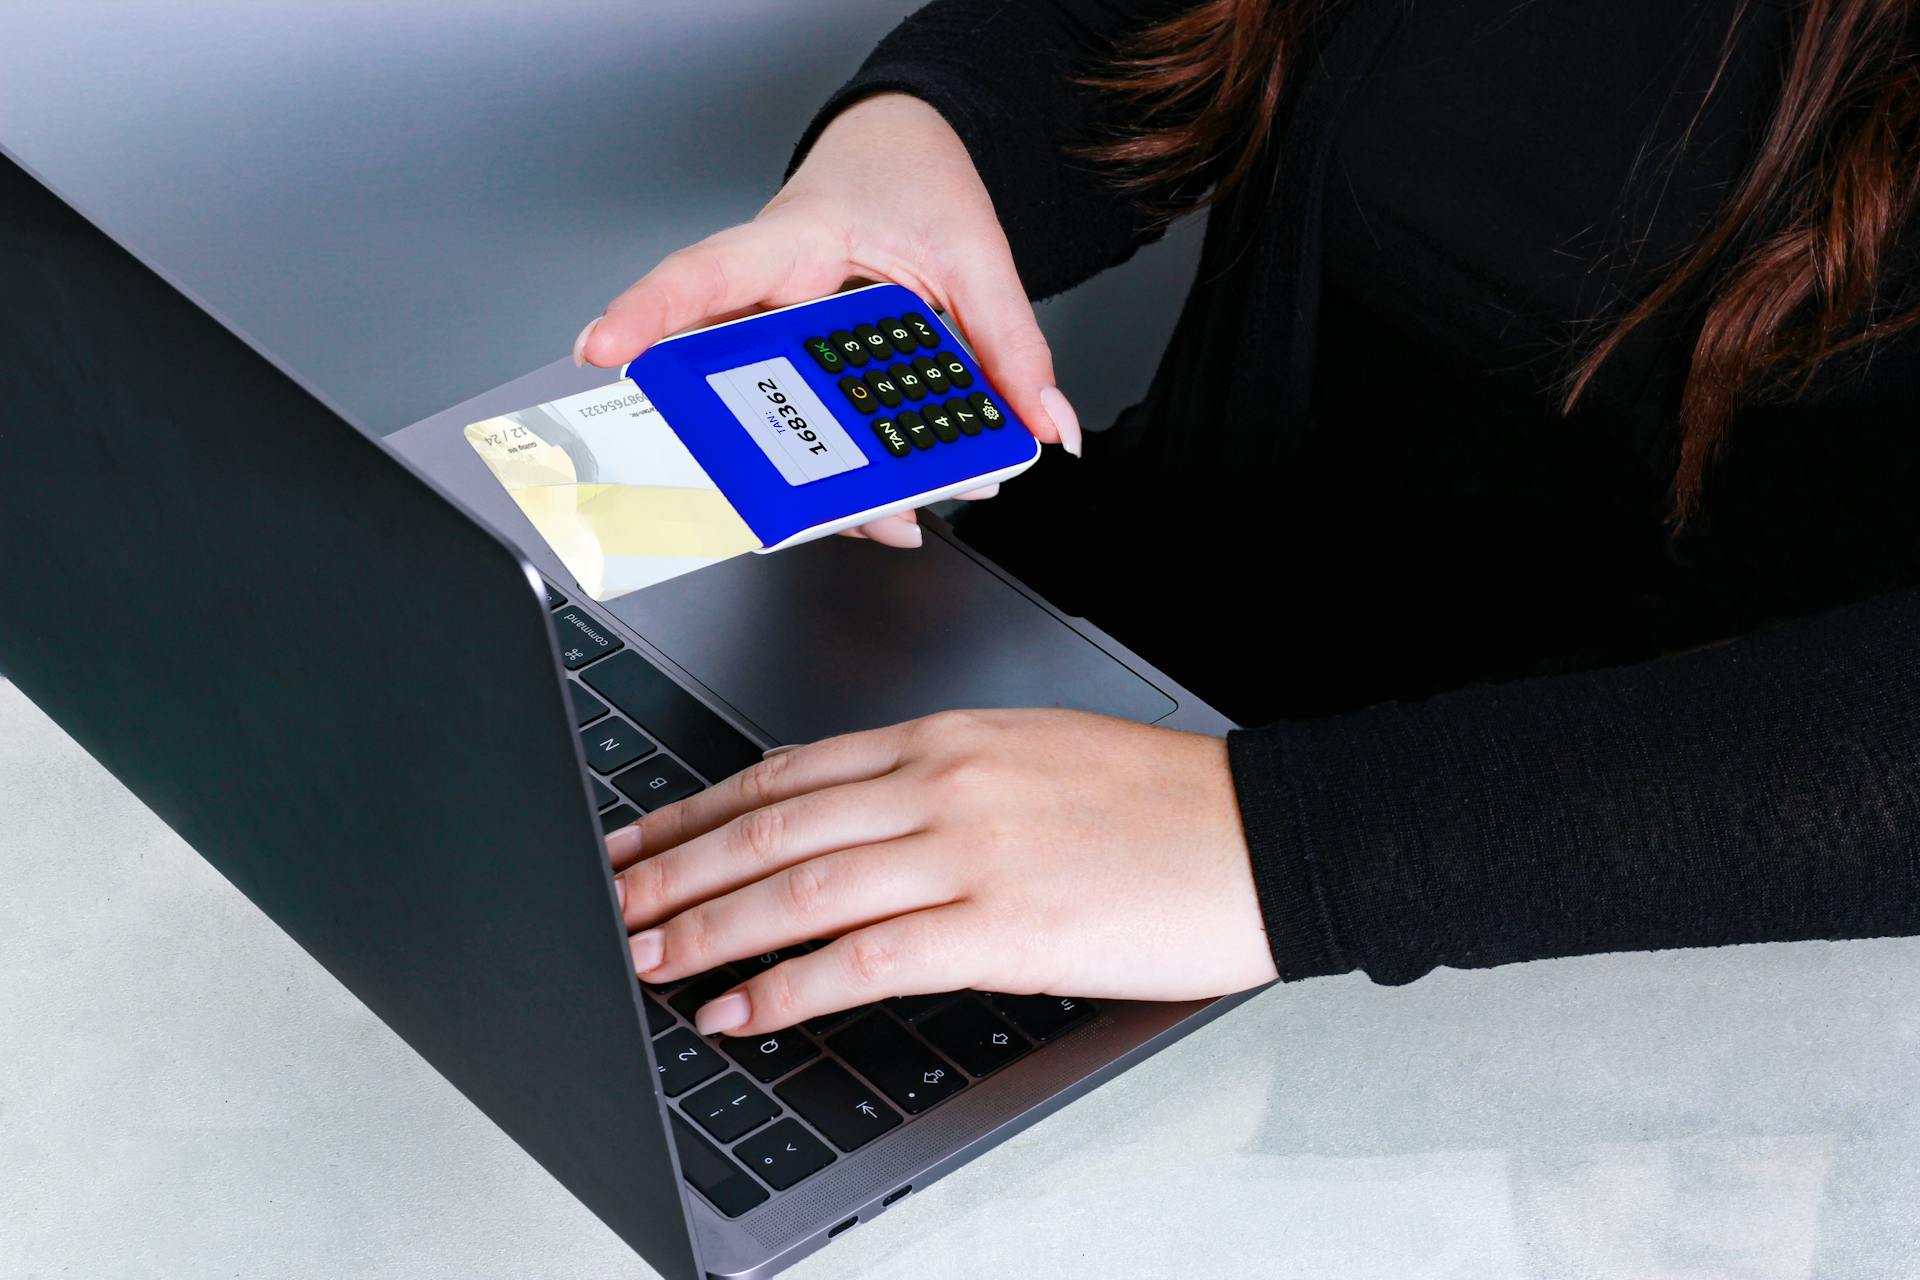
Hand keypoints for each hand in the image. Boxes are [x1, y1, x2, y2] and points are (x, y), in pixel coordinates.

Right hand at [571, 92, 1082, 547]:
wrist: (909, 156)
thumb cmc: (910, 181)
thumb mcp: (974, 252)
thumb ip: (1011, 340)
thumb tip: (1043, 421)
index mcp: (789, 242)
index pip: (704, 273)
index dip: (647, 313)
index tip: (603, 347)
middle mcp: (769, 299)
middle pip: (734, 386)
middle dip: (758, 457)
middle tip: (782, 508)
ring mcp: (782, 341)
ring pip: (775, 426)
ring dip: (825, 484)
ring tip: (889, 518)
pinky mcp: (809, 373)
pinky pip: (815, 432)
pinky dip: (855, 475)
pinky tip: (898, 503)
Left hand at [602, 709, 1278, 1036]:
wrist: (1262, 833)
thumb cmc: (1159, 802)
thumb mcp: (1033, 758)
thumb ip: (939, 781)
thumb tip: (852, 824)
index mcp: (947, 737)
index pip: (787, 773)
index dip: (698, 812)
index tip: (643, 840)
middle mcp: (942, 782)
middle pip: (771, 827)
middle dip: (674, 872)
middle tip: (613, 906)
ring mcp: (968, 850)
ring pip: (798, 889)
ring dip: (707, 930)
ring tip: (648, 960)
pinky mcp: (1002, 925)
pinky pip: (863, 958)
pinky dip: (785, 987)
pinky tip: (740, 1009)